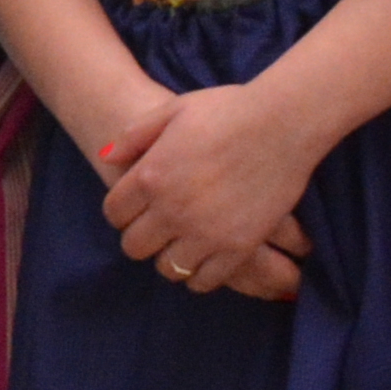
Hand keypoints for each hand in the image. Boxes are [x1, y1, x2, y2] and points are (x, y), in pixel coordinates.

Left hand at [101, 82, 326, 296]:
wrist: (284, 122)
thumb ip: (135, 135)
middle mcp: (171, 208)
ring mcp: (205, 232)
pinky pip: (205, 280)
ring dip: (170, 257)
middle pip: (135, 246)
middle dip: (141, 238)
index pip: (114, 214)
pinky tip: (205, 258)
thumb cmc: (228, 109)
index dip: (122, 212)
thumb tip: (106, 157)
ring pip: (168, 268)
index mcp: (150, 175)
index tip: (136, 209)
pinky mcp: (238, 247)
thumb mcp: (173, 110)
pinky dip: (200, 274)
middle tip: (158, 228)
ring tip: (182, 243)